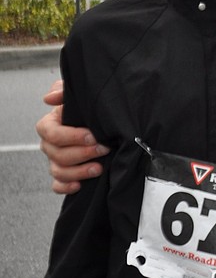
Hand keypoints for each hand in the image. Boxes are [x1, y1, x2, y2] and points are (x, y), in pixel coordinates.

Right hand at [37, 80, 109, 194]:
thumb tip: (49, 98)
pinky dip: (67, 187)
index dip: (71, 136)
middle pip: (57, 154)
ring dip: (79, 172)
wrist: (100, 124)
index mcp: (49, 125)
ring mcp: (55, 161)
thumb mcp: (77, 96)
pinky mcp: (63, 175)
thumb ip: (63, 91)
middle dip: (82, 153)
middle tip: (104, 149)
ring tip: (99, 168)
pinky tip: (80, 185)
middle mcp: (50, 144)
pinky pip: (57, 186)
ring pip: (58, 171)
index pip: (50, 133)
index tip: (92, 136)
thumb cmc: (86, 109)